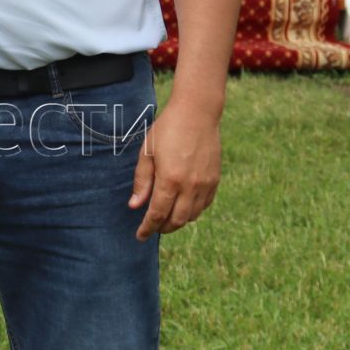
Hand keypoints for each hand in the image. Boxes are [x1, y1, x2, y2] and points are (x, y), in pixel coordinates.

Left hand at [128, 102, 221, 240]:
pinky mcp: (215, 180)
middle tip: (152, 228)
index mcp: (170, 179)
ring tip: (166, 217)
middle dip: (162, 228)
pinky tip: (183, 206)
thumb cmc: (167, 129)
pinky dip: (192, 211)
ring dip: (178, 221)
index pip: (157, 214)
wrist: (197, 113)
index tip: (140, 236)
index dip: (147, 228)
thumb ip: (142, 181)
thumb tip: (135, 205)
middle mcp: (190, 186)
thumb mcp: (147, 152)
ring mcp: (205, 184)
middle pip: (176, 220)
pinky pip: (204, 205)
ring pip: (192, 215)